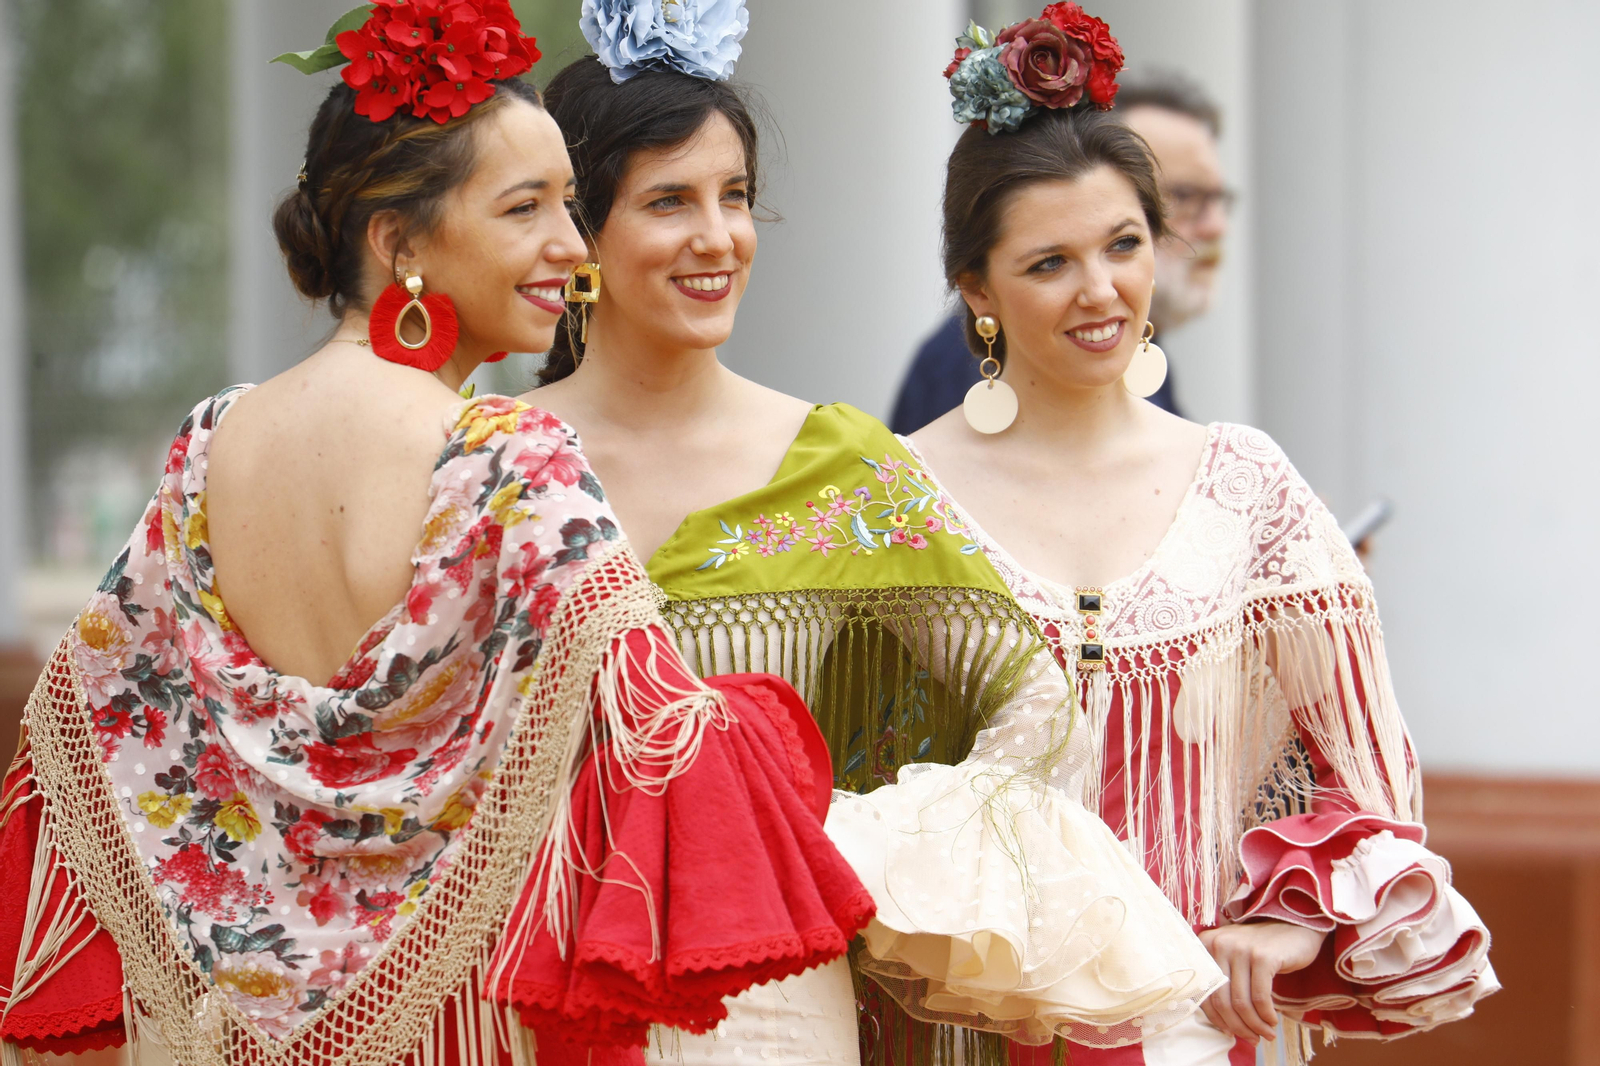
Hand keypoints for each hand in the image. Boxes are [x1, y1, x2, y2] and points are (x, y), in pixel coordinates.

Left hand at [1198, 920, 1325, 1043]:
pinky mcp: (1262, 957)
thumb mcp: (1235, 961)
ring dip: (1255, 1025)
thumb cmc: (1262, 951)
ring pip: (1242, 1003)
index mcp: (1205, 946)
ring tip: (1266, 1034)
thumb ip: (1224, 984)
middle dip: (1238, 1027)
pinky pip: (1260, 998)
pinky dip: (1266, 1015)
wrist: (1295, 927)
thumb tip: (1224, 1026)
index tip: (1231, 1033)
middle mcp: (1219, 944)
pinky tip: (1273, 1021)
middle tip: (1253, 1039)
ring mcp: (1241, 949)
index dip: (1218, 1019)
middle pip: (1222, 1001)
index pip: (1204, 993)